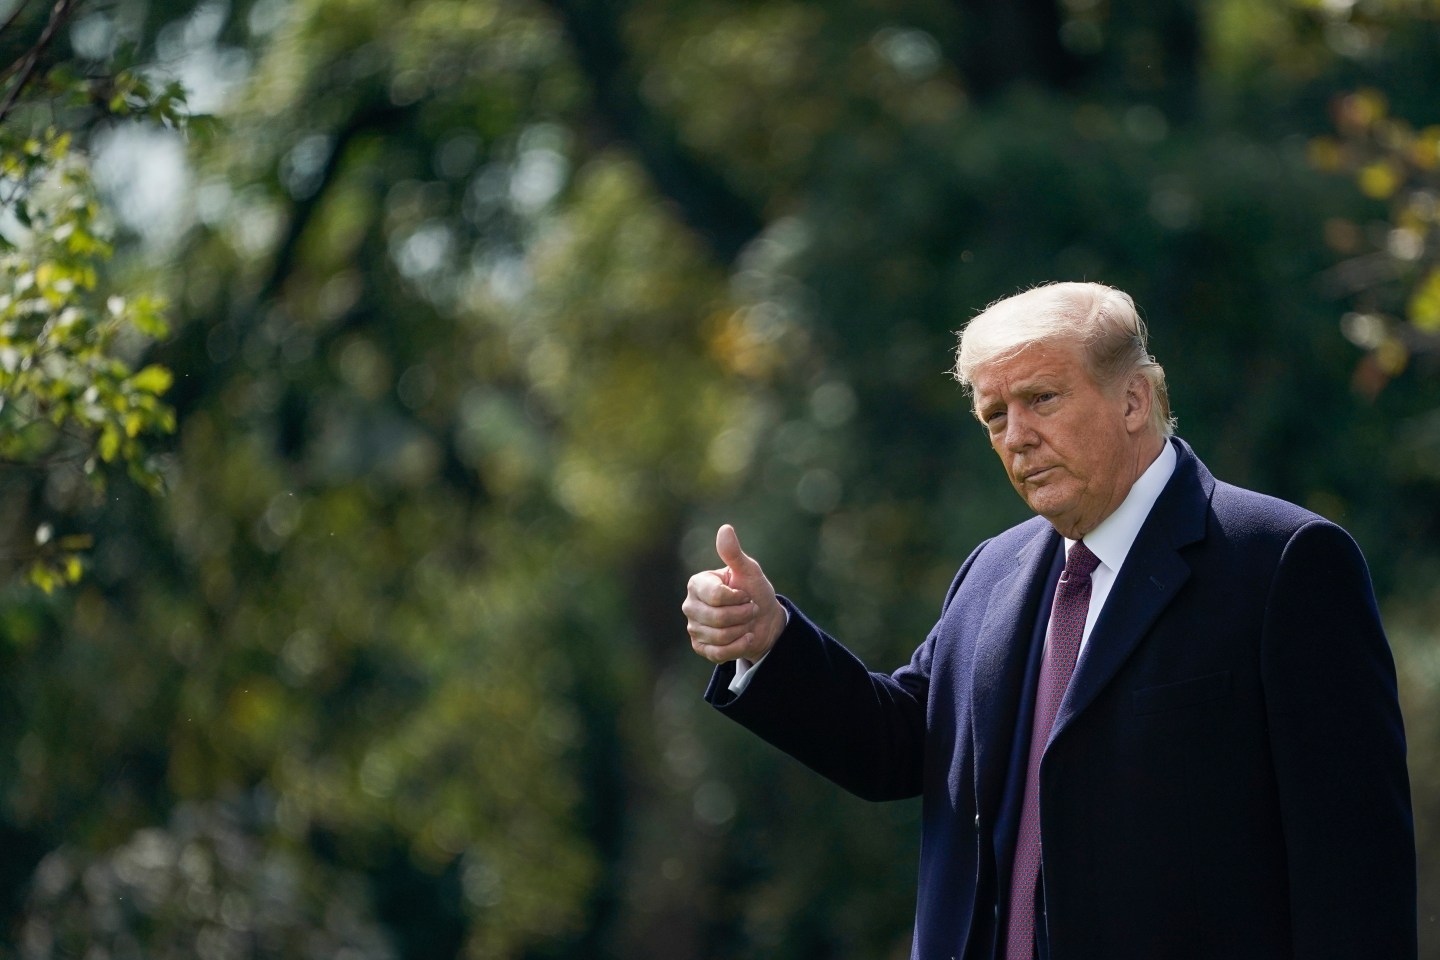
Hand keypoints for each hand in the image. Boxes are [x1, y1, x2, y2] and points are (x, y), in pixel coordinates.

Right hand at [683, 524, 785, 663]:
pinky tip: (746, 638)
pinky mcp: (700, 647)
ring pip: (720, 636)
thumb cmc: (754, 591)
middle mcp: (690, 605)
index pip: (716, 596)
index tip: (746, 593)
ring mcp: (693, 628)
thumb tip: (725, 529)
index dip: (738, 597)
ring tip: (747, 622)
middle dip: (743, 615)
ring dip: (743, 630)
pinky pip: (719, 653)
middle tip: (750, 609)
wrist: (763, 620)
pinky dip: (739, 646)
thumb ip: (734, 553)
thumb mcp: (748, 571)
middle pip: (718, 618)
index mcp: (697, 584)